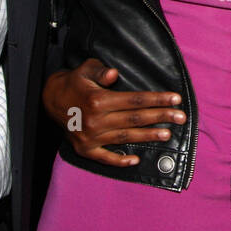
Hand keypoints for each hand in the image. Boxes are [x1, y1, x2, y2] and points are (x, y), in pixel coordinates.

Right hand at [43, 58, 183, 166]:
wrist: (49, 100)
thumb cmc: (74, 82)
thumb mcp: (85, 70)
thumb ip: (101, 72)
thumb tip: (114, 75)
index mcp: (98, 100)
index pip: (135, 100)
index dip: (157, 99)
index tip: (175, 99)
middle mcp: (96, 120)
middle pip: (135, 119)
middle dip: (160, 117)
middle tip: (181, 117)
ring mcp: (91, 137)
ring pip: (125, 137)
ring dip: (148, 136)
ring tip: (167, 134)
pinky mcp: (85, 149)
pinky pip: (105, 157)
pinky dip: (120, 160)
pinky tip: (135, 159)